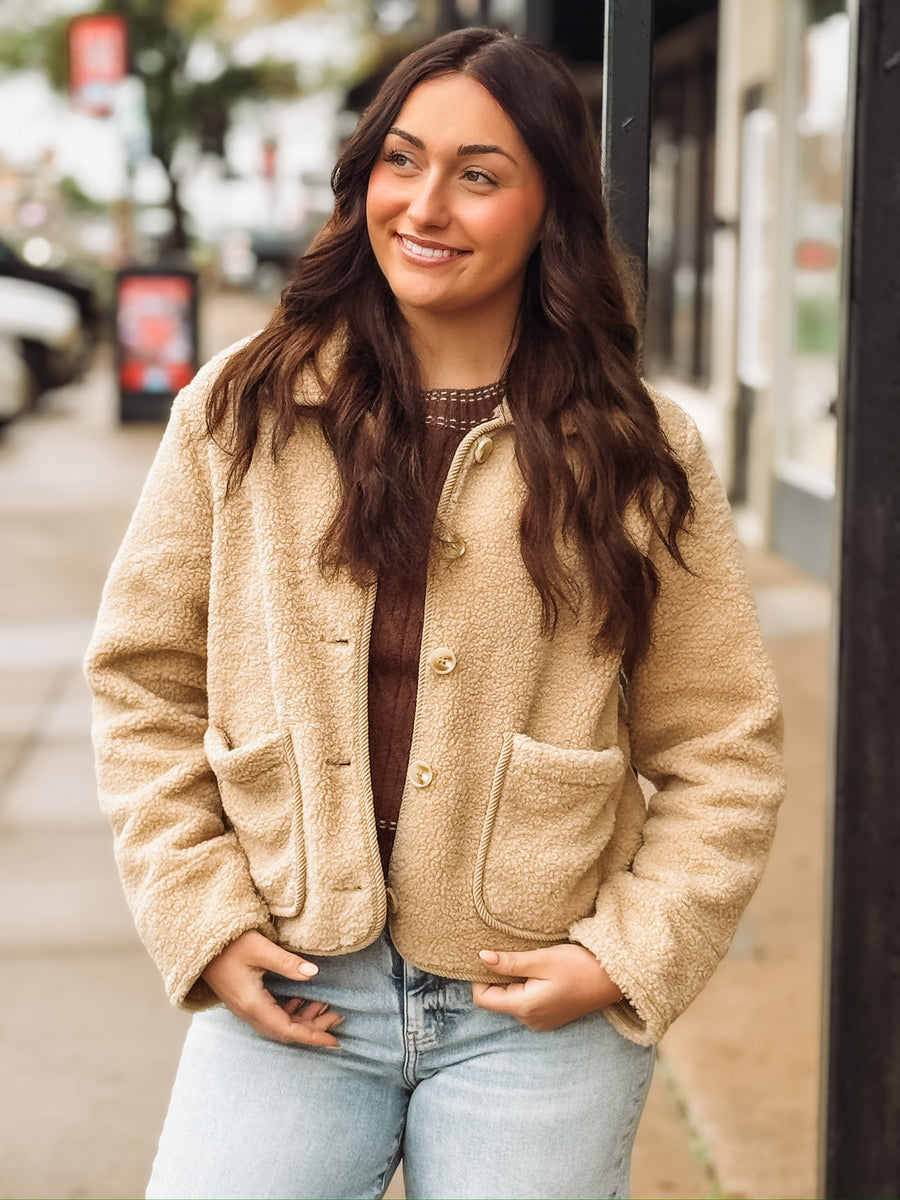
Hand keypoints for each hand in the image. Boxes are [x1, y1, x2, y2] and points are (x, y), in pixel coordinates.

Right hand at [201, 930, 341, 1046]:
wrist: (198, 944)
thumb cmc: (228, 943)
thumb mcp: (260, 948)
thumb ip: (287, 963)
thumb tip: (314, 974)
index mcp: (253, 1004)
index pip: (288, 1030)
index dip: (313, 1036)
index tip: (335, 1041)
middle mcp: (248, 1011)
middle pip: (285, 1030)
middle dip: (312, 1028)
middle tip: (337, 1018)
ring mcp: (244, 1007)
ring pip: (278, 1024)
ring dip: (302, 1020)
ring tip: (324, 1008)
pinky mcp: (243, 1000)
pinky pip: (270, 1016)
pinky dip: (290, 1012)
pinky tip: (301, 1000)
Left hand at [472, 943, 623, 1031]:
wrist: (613, 979)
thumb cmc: (579, 967)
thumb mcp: (543, 960)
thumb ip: (510, 962)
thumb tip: (482, 958)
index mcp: (525, 1008)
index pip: (483, 999)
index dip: (480, 977)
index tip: (491, 957)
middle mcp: (530, 1020)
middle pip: (497, 999)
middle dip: (499, 977)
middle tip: (514, 955)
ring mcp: (541, 1021)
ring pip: (512, 1000)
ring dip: (514, 981)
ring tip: (532, 963)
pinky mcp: (550, 1016)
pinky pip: (527, 1003)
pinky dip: (527, 987)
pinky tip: (542, 973)